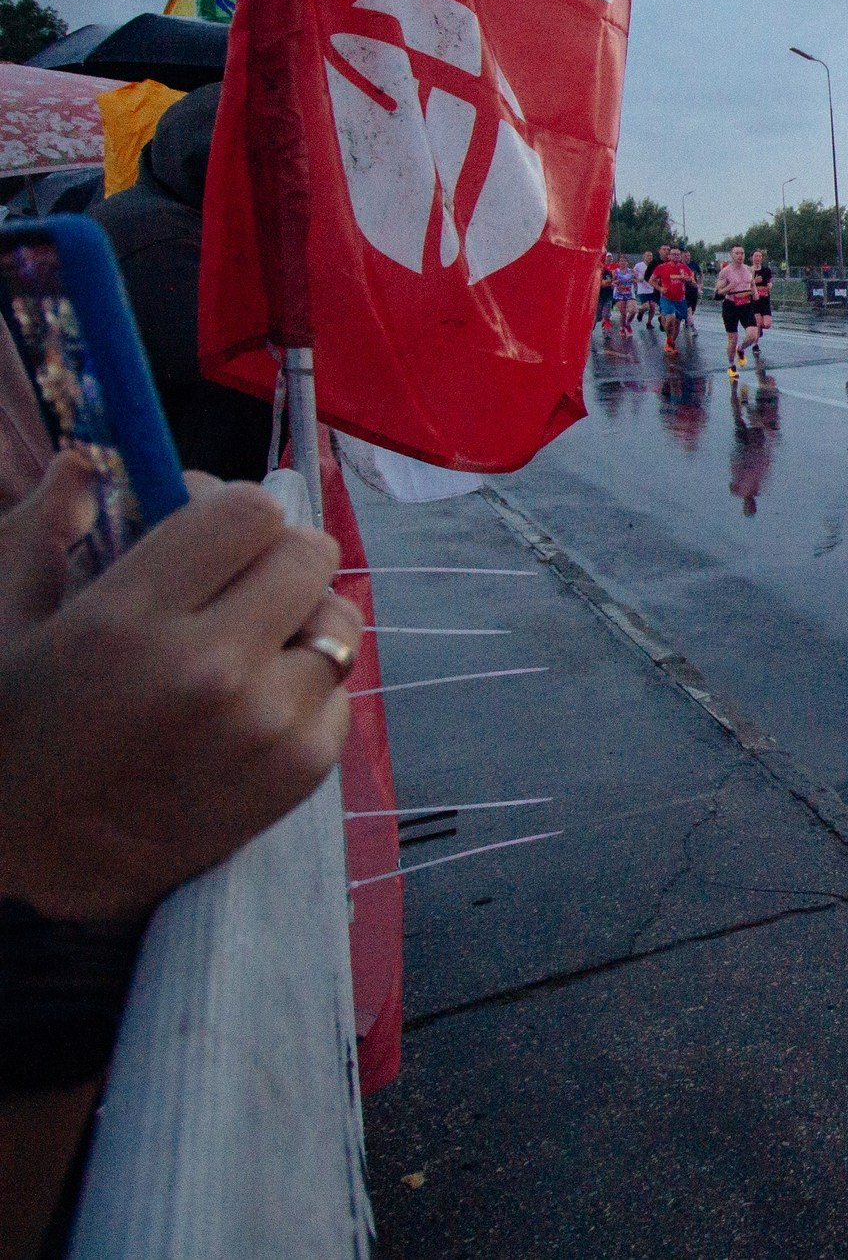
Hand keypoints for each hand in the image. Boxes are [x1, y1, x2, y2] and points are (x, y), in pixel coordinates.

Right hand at [0, 457, 358, 926]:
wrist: (37, 859)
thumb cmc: (12, 727)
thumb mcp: (3, 618)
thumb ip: (44, 529)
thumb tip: (88, 459)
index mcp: (128, 623)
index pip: (249, 511)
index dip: (230, 510)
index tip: (206, 530)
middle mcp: (210, 670)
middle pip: (310, 554)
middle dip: (273, 556)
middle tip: (233, 583)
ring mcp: (266, 725)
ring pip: (337, 620)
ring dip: (297, 619)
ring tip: (244, 644)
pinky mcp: (302, 771)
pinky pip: (342, 689)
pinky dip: (307, 685)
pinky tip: (250, 703)